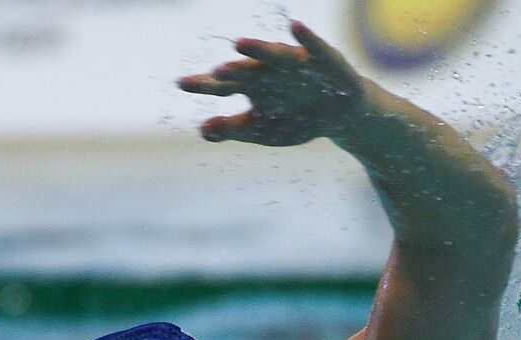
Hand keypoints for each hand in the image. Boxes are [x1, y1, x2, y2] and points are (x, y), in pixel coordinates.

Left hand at [178, 21, 368, 146]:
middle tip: (216, 71)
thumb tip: (202, 131)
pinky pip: (315, 47)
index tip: (181, 83)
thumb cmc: (295, 118)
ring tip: (240, 43)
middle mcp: (270, 71)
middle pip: (246, 70)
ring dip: (259, 50)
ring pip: (274, 56)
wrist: (339, 115)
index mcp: (252, 87)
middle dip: (232, 70)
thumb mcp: (262, 130)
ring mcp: (296, 63)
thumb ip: (232, 128)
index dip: (204, 84)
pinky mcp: (323, 60)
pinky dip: (306, 38)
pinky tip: (296, 27)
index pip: (223, 85)